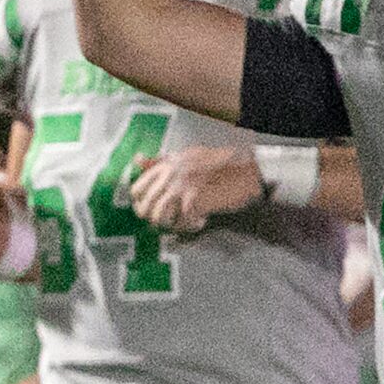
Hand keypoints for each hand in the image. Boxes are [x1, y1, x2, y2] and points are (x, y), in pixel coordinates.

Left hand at [125, 145, 258, 232]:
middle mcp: (170, 174)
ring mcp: (181, 187)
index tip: (154, 211)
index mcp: (167, 163)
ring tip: (186, 222)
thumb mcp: (187, 156)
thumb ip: (161, 161)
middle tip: (172, 221)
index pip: (136, 189)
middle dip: (156, 219)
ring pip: (158, 217)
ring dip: (172, 225)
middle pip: (145, 207)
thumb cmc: (220, 165)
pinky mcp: (194, 199)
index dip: (141, 205)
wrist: (247, 171)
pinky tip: (201, 220)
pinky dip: (191, 227)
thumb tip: (137, 159)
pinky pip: (181, 222)